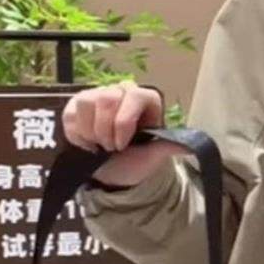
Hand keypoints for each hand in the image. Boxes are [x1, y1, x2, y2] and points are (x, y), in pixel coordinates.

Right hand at [61, 80, 188, 186]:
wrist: (112, 173)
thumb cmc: (136, 160)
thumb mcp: (154, 156)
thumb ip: (169, 147)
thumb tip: (191, 146)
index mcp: (146, 99)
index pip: (136, 96)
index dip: (124, 122)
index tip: (121, 145)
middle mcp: (123, 90)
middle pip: (107, 97)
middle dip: (106, 131)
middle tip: (111, 148)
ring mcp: (99, 95)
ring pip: (87, 102)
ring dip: (91, 133)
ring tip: (100, 145)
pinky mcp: (78, 104)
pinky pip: (71, 113)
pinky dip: (77, 134)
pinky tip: (88, 143)